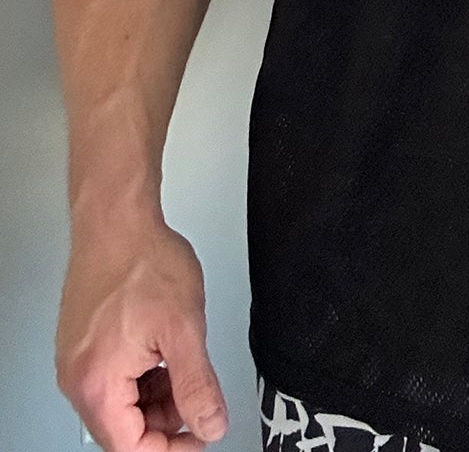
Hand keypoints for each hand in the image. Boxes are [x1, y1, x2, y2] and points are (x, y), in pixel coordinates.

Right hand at [56, 213, 228, 450]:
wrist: (117, 218)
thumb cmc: (142, 261)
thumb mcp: (184, 329)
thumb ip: (198, 385)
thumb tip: (210, 425)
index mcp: (97, 384)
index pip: (131, 447)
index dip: (170, 448)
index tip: (200, 436)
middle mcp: (79, 377)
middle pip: (124, 428)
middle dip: (165, 420)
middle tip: (199, 400)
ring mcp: (78, 359)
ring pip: (120, 403)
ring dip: (156, 397)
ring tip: (184, 367)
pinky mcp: (84, 342)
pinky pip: (113, 378)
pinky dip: (142, 375)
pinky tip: (164, 354)